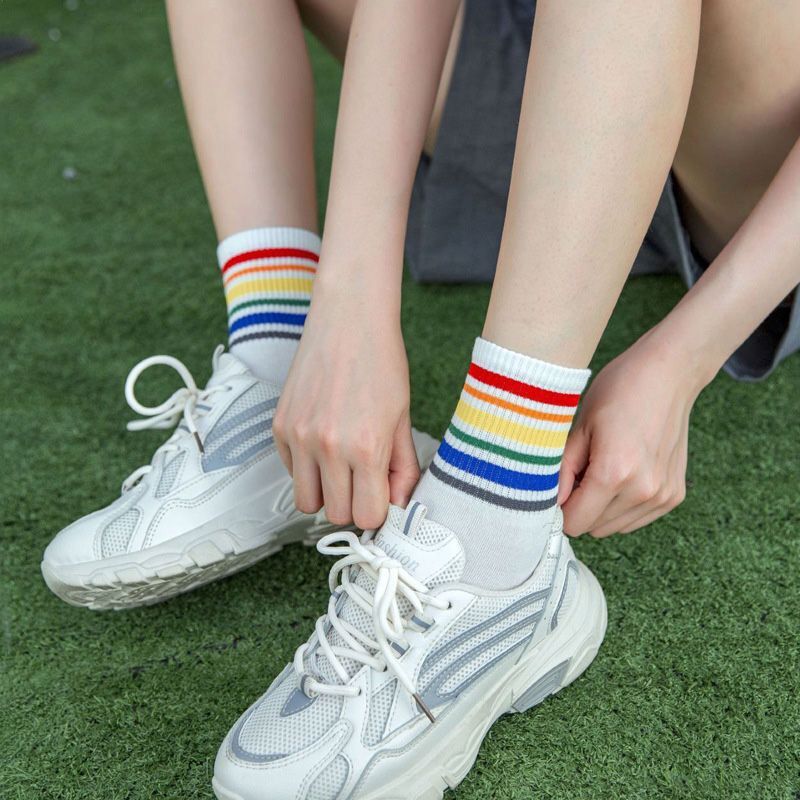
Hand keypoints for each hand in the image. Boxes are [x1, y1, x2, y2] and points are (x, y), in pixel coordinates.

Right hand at [273, 281, 418, 529]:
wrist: (348, 318)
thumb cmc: (382, 363)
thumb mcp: (403, 418)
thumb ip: (402, 468)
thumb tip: (396, 505)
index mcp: (367, 447)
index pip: (367, 516)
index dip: (377, 511)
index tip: (380, 496)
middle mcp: (329, 447)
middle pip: (335, 514)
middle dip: (351, 504)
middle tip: (362, 480)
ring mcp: (299, 437)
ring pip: (306, 502)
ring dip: (325, 493)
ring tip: (341, 467)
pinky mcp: (279, 427)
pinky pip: (290, 472)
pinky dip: (306, 468)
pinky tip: (322, 442)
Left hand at [559, 328, 709, 537]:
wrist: (669, 374)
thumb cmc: (620, 390)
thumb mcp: (579, 425)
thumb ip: (562, 470)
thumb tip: (551, 503)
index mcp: (614, 473)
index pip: (575, 522)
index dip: (560, 508)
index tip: (559, 486)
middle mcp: (643, 490)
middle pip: (594, 528)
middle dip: (581, 506)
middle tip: (582, 470)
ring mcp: (663, 495)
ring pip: (615, 528)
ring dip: (602, 508)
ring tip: (603, 467)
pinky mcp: (675, 495)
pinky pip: (636, 518)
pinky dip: (623, 504)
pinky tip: (623, 471)